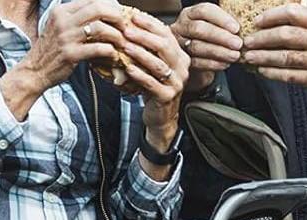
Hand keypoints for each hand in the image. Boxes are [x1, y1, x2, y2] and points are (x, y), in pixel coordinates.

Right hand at [3, 0, 127, 117]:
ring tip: (121, 43)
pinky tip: (113, 55)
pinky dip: (111, 51)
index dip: (110, 7)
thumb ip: (78, 18)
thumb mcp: (61, 27)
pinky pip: (98, 48)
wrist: (36, 70)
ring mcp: (66, 37)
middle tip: (123, 27)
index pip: (91, 0)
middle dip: (116, 17)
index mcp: (61, 11)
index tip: (119, 16)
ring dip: (117, 35)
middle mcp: (63, 21)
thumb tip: (104, 11)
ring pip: (100, 27)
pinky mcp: (71, 54)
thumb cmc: (53, 49)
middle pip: (98, 8)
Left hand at [118, 12, 189, 136]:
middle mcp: (181, 69)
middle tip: (127, 30)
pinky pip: (152, 83)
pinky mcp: (167, 97)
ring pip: (158, 65)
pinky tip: (128, 68)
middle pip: (165, 47)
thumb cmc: (154, 87)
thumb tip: (130, 26)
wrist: (161, 115)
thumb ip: (149, 49)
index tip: (133, 17)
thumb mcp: (154, 65)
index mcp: (180, 57)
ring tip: (125, 47)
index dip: (150, 25)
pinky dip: (139, 75)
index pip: (167, 35)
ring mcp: (176, 84)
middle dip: (144, 37)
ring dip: (140, 54)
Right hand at [170, 3, 243, 94]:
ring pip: (197, 46)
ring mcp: (179, 44)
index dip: (221, 19)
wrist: (197, 61)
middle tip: (238, 44)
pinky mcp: (183, 61)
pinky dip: (213, 64)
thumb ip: (227, 24)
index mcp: (190, 14)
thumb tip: (249, 25)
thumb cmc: (210, 40)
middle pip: (199, 29)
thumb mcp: (217, 27)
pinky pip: (197, 62)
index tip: (236, 28)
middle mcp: (182, 27)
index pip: (204, 11)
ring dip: (219, 51)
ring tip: (235, 56)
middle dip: (221, 36)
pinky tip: (226, 64)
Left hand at [241, 5, 306, 110]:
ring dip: (262, 56)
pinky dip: (272, 73)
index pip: (293, 13)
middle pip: (284, 35)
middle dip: (261, 38)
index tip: (258, 21)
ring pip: (283, 56)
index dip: (272, 16)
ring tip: (249, 57)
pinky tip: (263, 71)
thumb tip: (281, 22)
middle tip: (248, 41)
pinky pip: (288, 75)